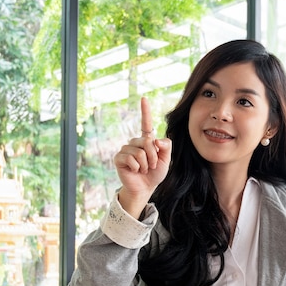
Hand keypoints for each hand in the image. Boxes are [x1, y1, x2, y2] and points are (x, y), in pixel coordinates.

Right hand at [113, 97, 171, 218]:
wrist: (145, 187)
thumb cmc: (155, 173)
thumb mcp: (166, 160)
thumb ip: (166, 147)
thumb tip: (156, 139)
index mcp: (147, 140)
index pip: (145, 124)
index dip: (145, 111)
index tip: (144, 98)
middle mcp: (135, 142)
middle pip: (147, 142)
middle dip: (154, 156)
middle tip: (152, 165)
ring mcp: (126, 150)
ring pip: (139, 152)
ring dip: (146, 164)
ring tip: (143, 169)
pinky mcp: (119, 158)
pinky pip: (130, 158)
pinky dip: (137, 167)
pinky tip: (135, 171)